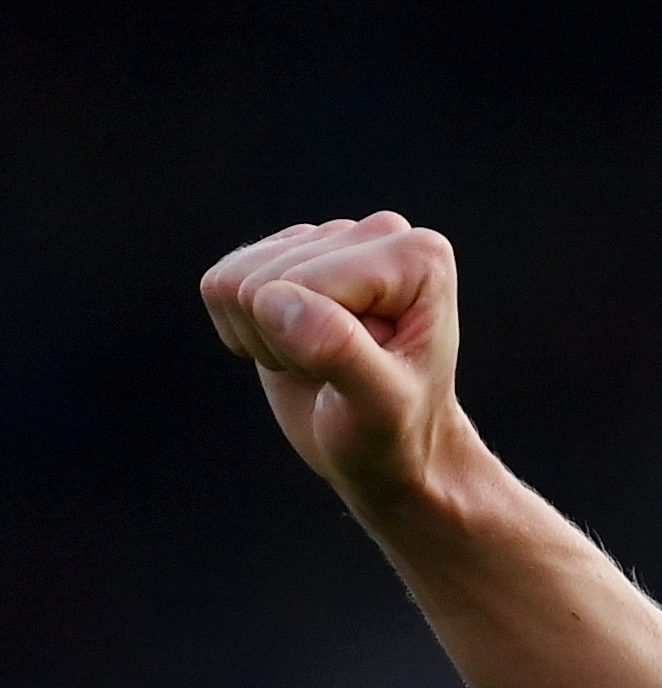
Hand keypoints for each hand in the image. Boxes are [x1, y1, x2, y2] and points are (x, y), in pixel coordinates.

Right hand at [198, 212, 469, 513]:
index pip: (308, 282)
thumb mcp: (380, 406)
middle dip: (288, 343)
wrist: (386, 455)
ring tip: (321, 362)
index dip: (317, 343)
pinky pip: (217, 285)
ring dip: (265, 338)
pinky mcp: (283, 257)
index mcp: (419, 255)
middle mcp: (378, 232)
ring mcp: (328, 240)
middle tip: (340, 374)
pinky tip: (292, 346)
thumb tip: (272, 300)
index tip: (366, 374)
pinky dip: (241, 331)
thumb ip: (338, 350)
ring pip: (234, 281)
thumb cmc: (394, 435)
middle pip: (267, 279)